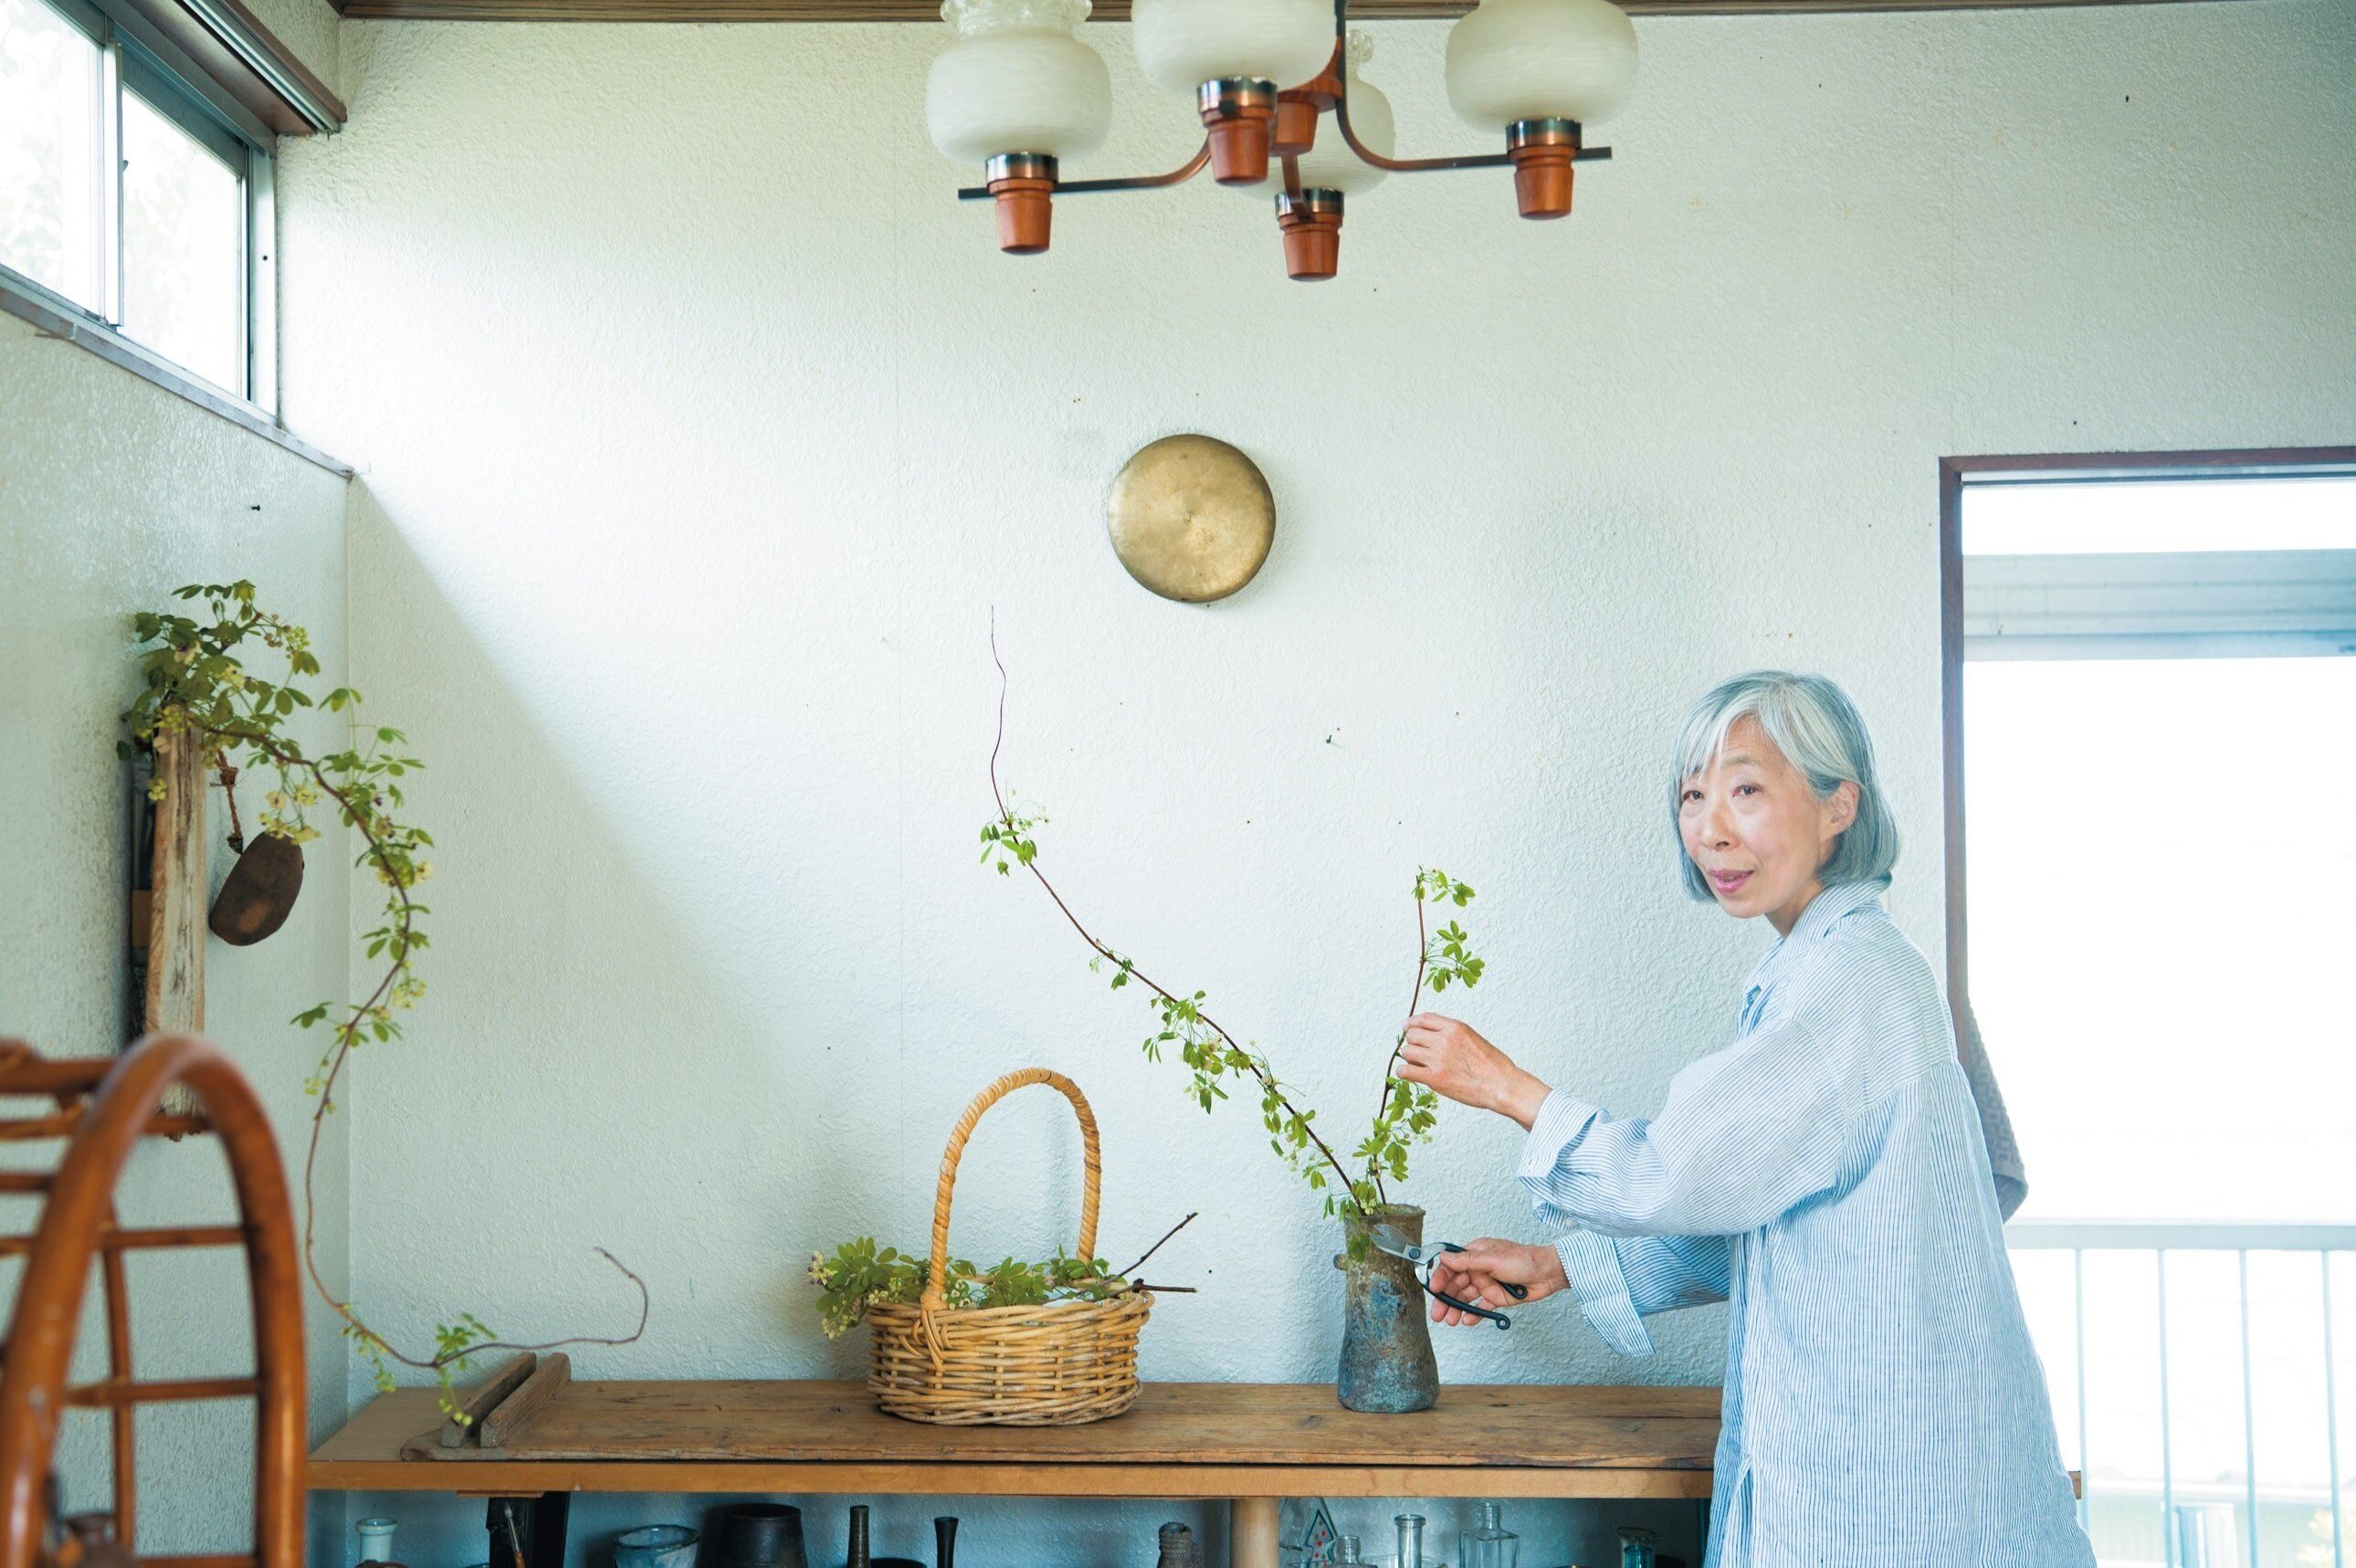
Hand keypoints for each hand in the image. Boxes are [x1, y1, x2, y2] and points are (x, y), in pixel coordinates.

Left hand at [1396, 1014, 1549, 1127]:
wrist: (1502, 1085)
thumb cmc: (1493, 1065)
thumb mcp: (1473, 1038)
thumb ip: (1453, 1033)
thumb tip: (1432, 1032)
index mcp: (1455, 1027)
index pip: (1424, 1018)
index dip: (1411, 1023)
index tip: (1406, 1028)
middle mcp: (1444, 1039)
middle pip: (1412, 1035)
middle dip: (1412, 1043)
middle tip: (1417, 1053)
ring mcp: (1438, 1058)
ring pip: (1407, 1052)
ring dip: (1409, 1058)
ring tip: (1417, 1065)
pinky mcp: (1435, 1078)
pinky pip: (1405, 1071)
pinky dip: (1403, 1072)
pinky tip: (1408, 1074)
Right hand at [1426, 1238, 1567, 1327]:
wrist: (1548, 1274)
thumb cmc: (1523, 1259)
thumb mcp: (1493, 1258)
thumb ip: (1467, 1261)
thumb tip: (1444, 1257)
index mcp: (1475, 1253)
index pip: (1451, 1266)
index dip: (1440, 1278)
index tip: (1433, 1290)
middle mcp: (1478, 1268)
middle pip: (1455, 1285)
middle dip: (1445, 1300)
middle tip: (1438, 1315)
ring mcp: (1487, 1283)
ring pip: (1466, 1298)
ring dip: (1457, 1309)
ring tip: (1451, 1321)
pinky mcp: (1496, 1297)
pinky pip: (1481, 1306)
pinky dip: (1473, 1314)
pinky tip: (1467, 1321)